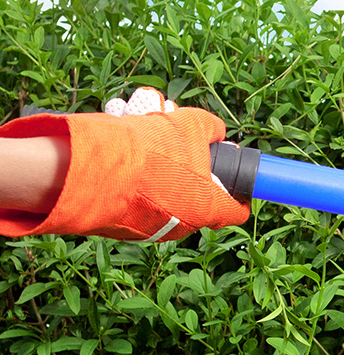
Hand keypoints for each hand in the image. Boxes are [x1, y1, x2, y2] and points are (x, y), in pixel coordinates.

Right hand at [0, 89, 249, 241]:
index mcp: (207, 208)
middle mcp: (182, 226)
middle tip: (176, 141)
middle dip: (188, 165)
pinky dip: (133, 176)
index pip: (236, 210)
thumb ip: (211, 128)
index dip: (239, 194)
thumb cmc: (153, 150)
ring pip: (161, 191)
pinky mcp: (121, 226)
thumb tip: (218, 131)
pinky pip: (134, 197)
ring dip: (157, 164)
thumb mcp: (190, 125)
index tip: (235, 182)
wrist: (94, 171)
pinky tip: (122, 149)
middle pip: (195, 194)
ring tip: (142, 131)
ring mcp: (150, 228)